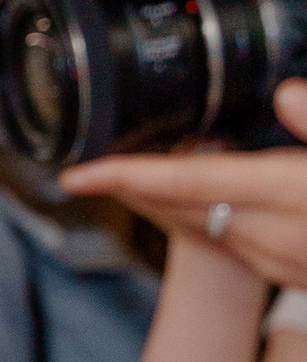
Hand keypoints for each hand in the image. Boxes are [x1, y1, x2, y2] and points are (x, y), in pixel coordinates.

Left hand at [63, 76, 306, 284]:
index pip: (188, 181)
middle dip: (130, 183)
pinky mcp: (283, 268)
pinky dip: (198, 211)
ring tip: (129, 168)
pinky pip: (224, 236)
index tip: (76, 175)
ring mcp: (275, 258)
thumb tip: (285, 93)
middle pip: (177, 205)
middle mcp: (269, 235)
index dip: (126, 175)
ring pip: (197, 222)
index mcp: (285, 194)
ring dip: (160, 196)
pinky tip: (194, 195)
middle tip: (88, 162)